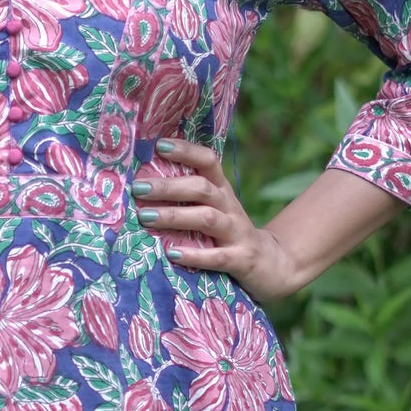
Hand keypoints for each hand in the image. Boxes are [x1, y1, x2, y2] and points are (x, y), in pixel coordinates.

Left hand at [130, 139, 302, 304]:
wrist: (272, 265)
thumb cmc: (229, 235)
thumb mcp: (216, 210)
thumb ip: (189, 197)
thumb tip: (143, 182)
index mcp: (222, 191)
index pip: (208, 161)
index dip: (186, 151)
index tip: (159, 145)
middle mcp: (230, 208)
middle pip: (202, 189)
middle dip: (169, 187)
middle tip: (138, 188)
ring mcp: (237, 233)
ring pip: (207, 218)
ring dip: (174, 216)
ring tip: (145, 216)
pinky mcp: (241, 260)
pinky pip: (217, 257)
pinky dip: (194, 255)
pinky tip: (172, 253)